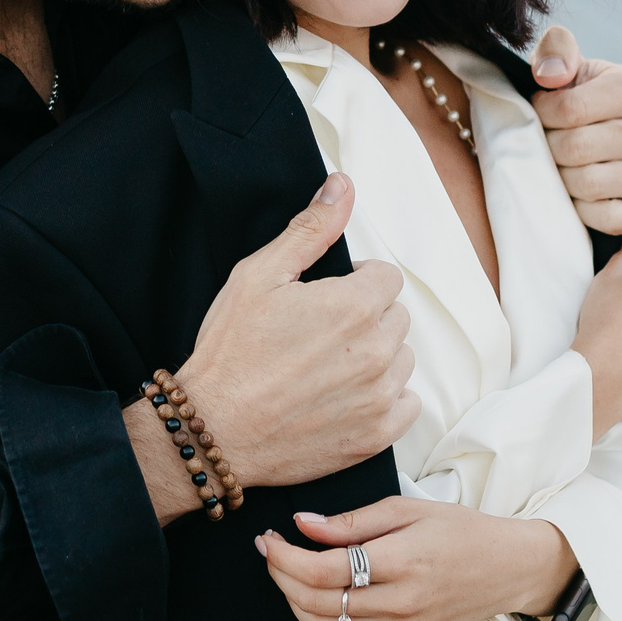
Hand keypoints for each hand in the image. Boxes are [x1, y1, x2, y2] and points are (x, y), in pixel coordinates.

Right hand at [170, 173, 419, 493]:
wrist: (215, 429)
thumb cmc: (231, 351)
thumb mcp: (260, 276)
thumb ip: (310, 229)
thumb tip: (342, 186)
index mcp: (354, 305)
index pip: (386, 277)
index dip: (354, 284)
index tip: (322, 301)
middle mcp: (377, 350)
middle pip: (395, 316)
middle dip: (365, 318)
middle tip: (317, 335)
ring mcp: (380, 396)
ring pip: (401, 359)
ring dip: (375, 357)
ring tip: (326, 367)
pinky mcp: (376, 434)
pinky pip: (406, 404)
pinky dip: (383, 399)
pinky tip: (344, 397)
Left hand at [257, 498, 577, 620]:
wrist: (508, 569)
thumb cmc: (460, 531)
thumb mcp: (407, 508)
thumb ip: (352, 521)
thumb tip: (302, 524)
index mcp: (403, 562)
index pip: (323, 570)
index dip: (284, 556)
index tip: (269, 538)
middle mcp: (402, 605)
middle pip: (317, 602)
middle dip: (281, 577)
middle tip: (271, 553)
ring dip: (294, 605)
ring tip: (287, 577)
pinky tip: (313, 605)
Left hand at [530, 25, 621, 234]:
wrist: (609, 142)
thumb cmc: (580, 100)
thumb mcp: (567, 67)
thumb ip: (555, 51)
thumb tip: (551, 75)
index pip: (570, 109)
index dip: (542, 115)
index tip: (543, 114)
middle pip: (576, 149)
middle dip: (551, 148)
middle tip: (551, 144)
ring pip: (588, 185)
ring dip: (564, 179)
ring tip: (566, 165)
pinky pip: (606, 219)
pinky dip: (584, 210)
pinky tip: (583, 193)